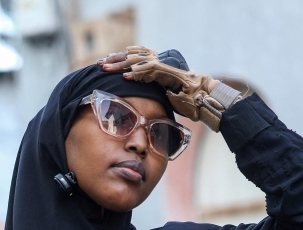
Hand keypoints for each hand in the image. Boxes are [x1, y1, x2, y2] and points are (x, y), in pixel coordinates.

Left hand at [99, 47, 242, 131]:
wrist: (203, 99)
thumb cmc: (185, 100)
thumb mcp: (162, 94)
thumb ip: (150, 91)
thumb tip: (137, 100)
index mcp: (157, 65)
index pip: (135, 58)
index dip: (120, 59)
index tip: (106, 63)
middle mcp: (160, 62)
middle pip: (133, 56)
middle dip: (115, 59)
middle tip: (100, 64)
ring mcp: (164, 66)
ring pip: (137, 61)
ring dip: (120, 65)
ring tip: (106, 69)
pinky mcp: (168, 72)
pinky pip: (149, 70)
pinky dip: (136, 74)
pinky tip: (125, 78)